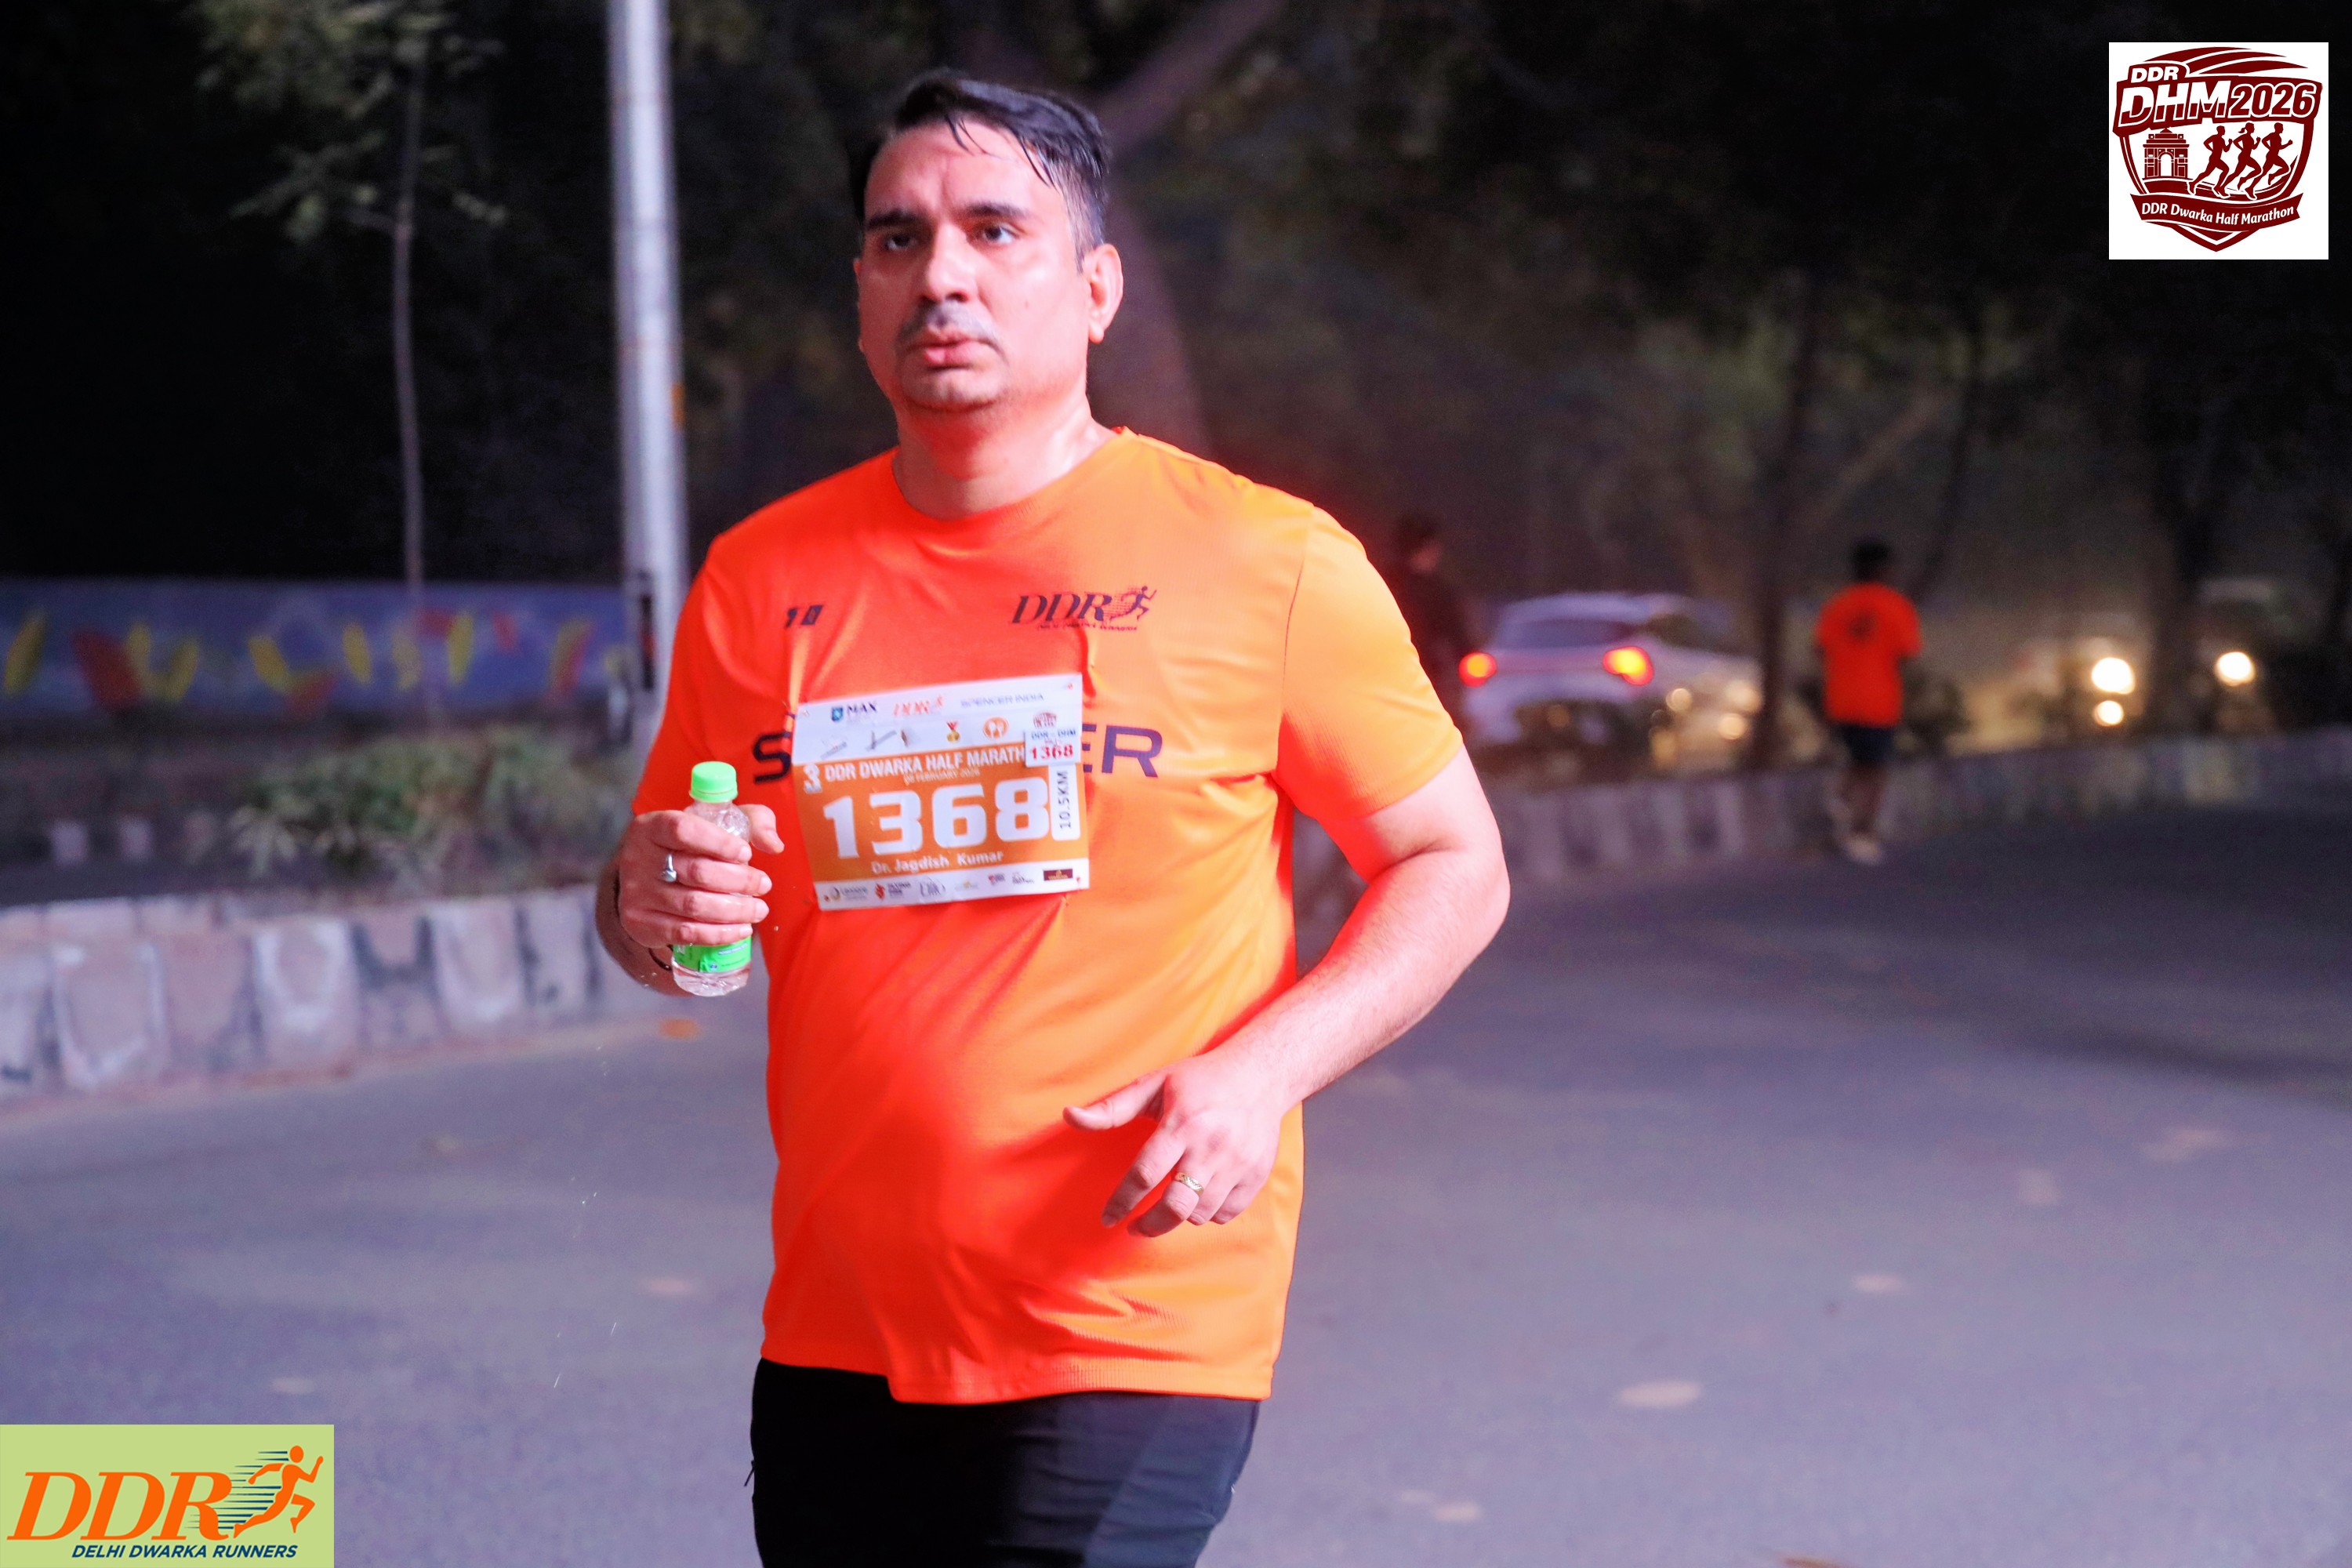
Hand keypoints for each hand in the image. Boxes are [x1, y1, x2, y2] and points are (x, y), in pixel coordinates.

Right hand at [614, 805, 785, 952]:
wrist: (647, 878)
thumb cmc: (689, 846)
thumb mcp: (717, 823)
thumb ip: (751, 821)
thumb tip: (773, 844)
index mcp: (651, 827)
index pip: (683, 830)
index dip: (719, 843)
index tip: (747, 853)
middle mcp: (637, 858)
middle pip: (696, 871)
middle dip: (739, 880)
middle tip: (763, 885)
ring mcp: (635, 893)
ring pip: (693, 905)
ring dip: (734, 910)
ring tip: (758, 909)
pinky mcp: (640, 923)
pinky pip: (685, 933)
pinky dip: (719, 934)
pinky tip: (741, 929)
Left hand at [1064, 1049, 1290, 1237]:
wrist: (1260, 1075)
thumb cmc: (1199, 1080)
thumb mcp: (1153, 1085)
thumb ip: (1111, 1108)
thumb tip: (1069, 1116)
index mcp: (1181, 1123)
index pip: (1144, 1174)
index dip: (1121, 1202)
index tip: (1108, 1218)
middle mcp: (1210, 1147)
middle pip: (1175, 1205)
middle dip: (1149, 1224)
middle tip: (1135, 1226)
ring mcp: (1237, 1163)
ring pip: (1200, 1213)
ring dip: (1178, 1215)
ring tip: (1168, 1204)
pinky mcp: (1256, 1175)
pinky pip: (1226, 1213)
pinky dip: (1208, 1213)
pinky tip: (1198, 1197)